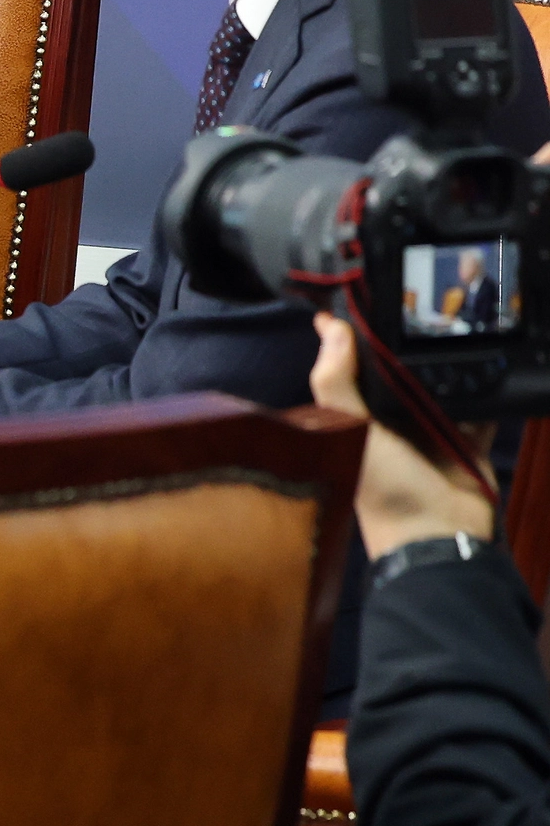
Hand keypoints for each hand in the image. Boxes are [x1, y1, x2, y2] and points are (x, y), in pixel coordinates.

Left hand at [312, 314, 496, 550]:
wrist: (440, 532)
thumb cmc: (385, 487)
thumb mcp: (349, 430)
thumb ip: (335, 383)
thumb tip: (330, 328)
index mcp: (358, 416)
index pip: (356, 366)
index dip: (358, 336)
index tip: (367, 292)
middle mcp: (393, 419)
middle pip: (403, 370)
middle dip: (413, 343)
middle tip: (429, 297)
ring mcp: (433, 428)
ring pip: (444, 382)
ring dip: (453, 360)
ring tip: (465, 316)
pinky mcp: (468, 438)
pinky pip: (482, 405)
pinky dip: (489, 388)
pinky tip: (494, 359)